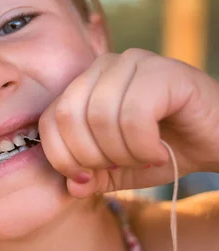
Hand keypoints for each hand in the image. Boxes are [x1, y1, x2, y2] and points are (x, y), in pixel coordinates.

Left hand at [38, 49, 218, 197]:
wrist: (218, 141)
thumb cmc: (164, 151)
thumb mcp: (119, 171)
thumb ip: (91, 177)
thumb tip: (71, 186)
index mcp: (86, 84)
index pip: (49, 119)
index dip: (61, 157)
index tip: (88, 178)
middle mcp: (106, 66)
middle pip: (69, 115)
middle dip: (91, 156)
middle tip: (120, 166)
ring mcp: (135, 63)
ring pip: (100, 116)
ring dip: (121, 153)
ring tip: (143, 159)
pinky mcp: (165, 71)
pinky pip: (134, 115)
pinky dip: (143, 146)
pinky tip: (158, 152)